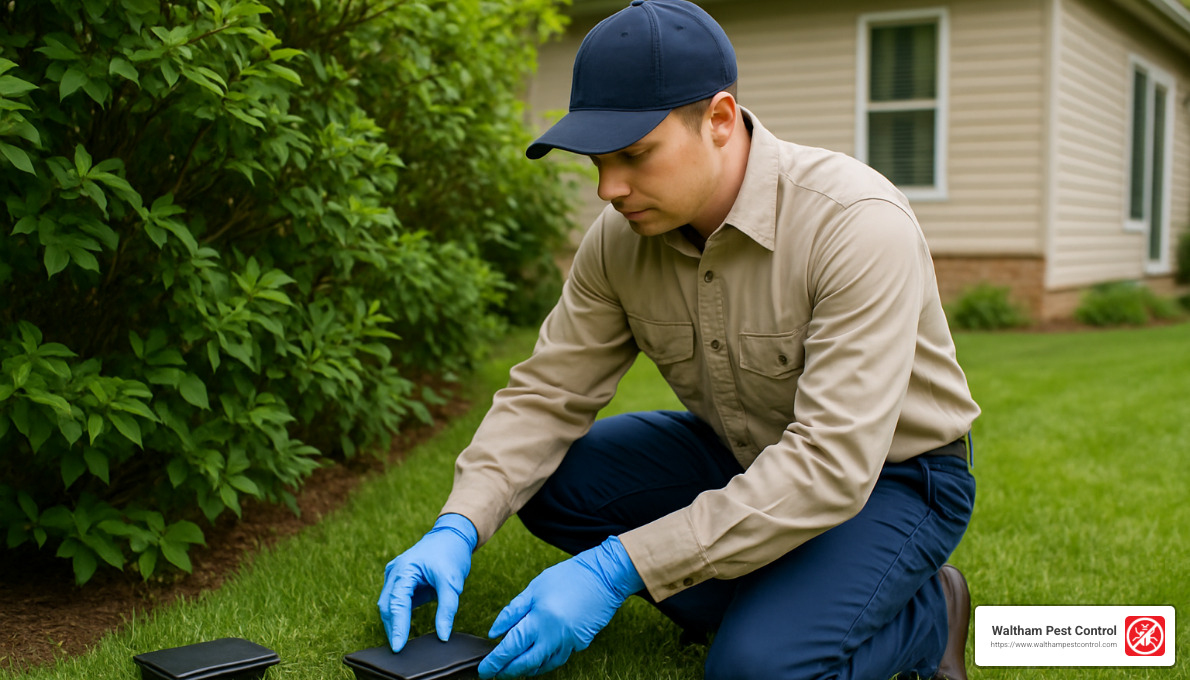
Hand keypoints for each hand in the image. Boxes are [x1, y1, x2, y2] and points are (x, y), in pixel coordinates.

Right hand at [377, 513, 477, 651]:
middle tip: (399, 652)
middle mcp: (394, 572)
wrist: (452, 536)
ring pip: (388, 605)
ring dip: (394, 623)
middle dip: (393, 628)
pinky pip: (395, 601)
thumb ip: (447, 609)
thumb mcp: (453, 582)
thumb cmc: (451, 554)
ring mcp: (394, 575)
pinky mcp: (399, 580)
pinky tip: (403, 630)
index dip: (397, 627)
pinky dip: (398, 615)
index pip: (396, 604)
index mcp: (404, 570)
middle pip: (387, 607)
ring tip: (400, 643)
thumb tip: (443, 636)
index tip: (398, 648)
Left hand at [478, 536, 643, 677]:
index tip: (484, 670)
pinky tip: (535, 660)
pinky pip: (557, 659)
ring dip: (525, 670)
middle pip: (525, 663)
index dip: (495, 661)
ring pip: (542, 666)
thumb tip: (494, 632)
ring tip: (512, 669)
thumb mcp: (535, 588)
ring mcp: (568, 643)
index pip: (511, 647)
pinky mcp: (579, 644)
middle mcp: (553, 636)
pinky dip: (543, 663)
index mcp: (539, 620)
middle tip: (495, 673)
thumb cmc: (568, 578)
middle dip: (507, 671)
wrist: (604, 577)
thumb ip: (513, 611)